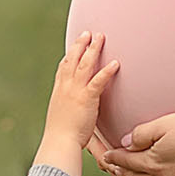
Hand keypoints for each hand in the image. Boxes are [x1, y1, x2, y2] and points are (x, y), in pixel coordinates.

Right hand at [37, 32, 119, 174]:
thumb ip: (69, 112)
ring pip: (85, 64)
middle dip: (80, 44)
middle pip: (72, 59)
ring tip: (101, 37)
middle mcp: (65, 87)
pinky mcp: (86, 98)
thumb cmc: (61, 136)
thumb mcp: (62, 119)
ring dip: (93, 49)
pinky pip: (98, 80)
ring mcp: (75, 91)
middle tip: (87, 32)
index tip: (74, 46)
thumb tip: (73, 115)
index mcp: (58, 92)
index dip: (69, 55)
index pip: (63, 68)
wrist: (59, 142)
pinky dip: (107, 71)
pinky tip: (116, 63)